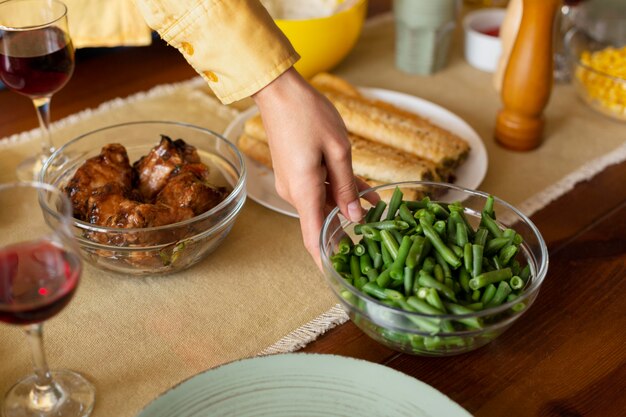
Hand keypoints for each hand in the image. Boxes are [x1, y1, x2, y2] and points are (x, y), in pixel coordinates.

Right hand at [252, 68, 366, 267]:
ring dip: (347, 210)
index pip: (312, 238)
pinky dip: (339, 194)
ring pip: (323, 205)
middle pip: (320, 223)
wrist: (278, 91)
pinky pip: (319, 190)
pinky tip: (365, 192)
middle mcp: (295, 193)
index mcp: (304, 191)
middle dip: (346, 234)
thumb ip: (347, 186)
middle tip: (376, 242)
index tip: (340, 278)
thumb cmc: (309, 114)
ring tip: (379, 212)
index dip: (325, 260)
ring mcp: (293, 183)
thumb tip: (354, 217)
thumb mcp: (338, 150)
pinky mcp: (295, 172)